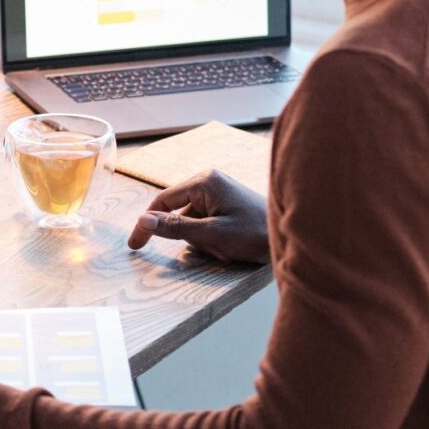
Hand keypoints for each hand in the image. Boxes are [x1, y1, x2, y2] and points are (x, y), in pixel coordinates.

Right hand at [127, 169, 269, 263]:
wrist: (292, 236)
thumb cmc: (254, 234)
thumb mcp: (212, 234)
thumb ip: (176, 228)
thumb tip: (143, 221)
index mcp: (203, 181)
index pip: (162, 201)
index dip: (146, 224)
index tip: (135, 246)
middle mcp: (208, 181)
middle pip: (179, 213)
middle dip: (192, 236)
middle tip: (215, 248)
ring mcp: (218, 191)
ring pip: (192, 222)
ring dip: (204, 240)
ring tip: (230, 247)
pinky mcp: (225, 202)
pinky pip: (205, 223)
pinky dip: (212, 238)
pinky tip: (232, 245)